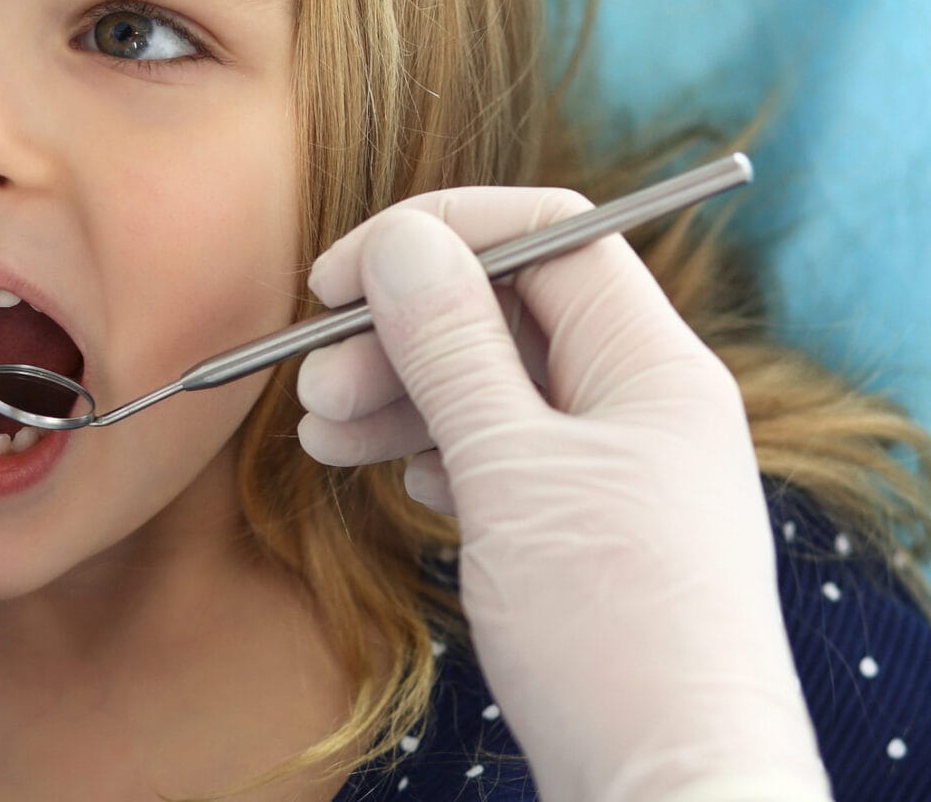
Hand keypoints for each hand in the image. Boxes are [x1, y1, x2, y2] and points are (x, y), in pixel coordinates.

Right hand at [297, 188, 829, 801]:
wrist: (668, 788)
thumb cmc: (609, 628)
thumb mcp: (512, 470)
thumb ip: (451, 345)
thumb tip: (401, 238)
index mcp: (652, 363)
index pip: (546, 236)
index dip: (438, 234)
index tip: (337, 275)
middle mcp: (637, 401)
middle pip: (504, 311)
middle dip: (398, 331)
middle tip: (313, 382)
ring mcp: (610, 466)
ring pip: (488, 385)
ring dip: (397, 394)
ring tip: (322, 437)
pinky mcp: (580, 528)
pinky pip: (494, 452)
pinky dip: (430, 450)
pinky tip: (392, 476)